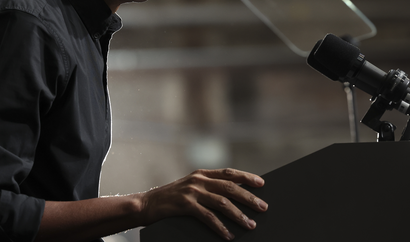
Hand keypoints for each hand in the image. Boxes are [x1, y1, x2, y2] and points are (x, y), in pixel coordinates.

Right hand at [135, 168, 267, 240]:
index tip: (261, 183)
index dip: (246, 177)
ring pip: (222, 202)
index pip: (228, 173)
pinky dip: (220, 227)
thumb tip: (233, 196)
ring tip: (250, 224)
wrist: (146, 204)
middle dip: (249, 198)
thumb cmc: (170, 198)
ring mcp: (191, 192)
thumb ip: (207, 187)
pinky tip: (228, 235)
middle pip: (229, 187)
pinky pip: (208, 217)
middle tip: (263, 207)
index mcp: (201, 174)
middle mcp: (198, 180)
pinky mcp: (185, 205)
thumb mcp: (189, 187)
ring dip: (238, 215)